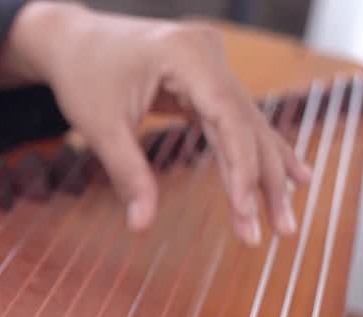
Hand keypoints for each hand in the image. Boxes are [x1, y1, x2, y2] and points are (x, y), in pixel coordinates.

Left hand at [0, 1, 310, 243]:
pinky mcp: (207, 76)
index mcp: (187, 55)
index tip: (245, 211)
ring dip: (266, 173)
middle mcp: (209, 53)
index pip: (228, 117)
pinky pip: (236, 119)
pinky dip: (255, 151)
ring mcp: (212, 62)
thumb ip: (127, 174)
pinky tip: (293, 177)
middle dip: (264, 180)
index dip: (242, 167)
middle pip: (248, 123)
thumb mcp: (99, 127)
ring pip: (248, 124)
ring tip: (284, 220)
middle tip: (279, 231)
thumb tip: (141, 227)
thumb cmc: (81, 76)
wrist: (70, 38)